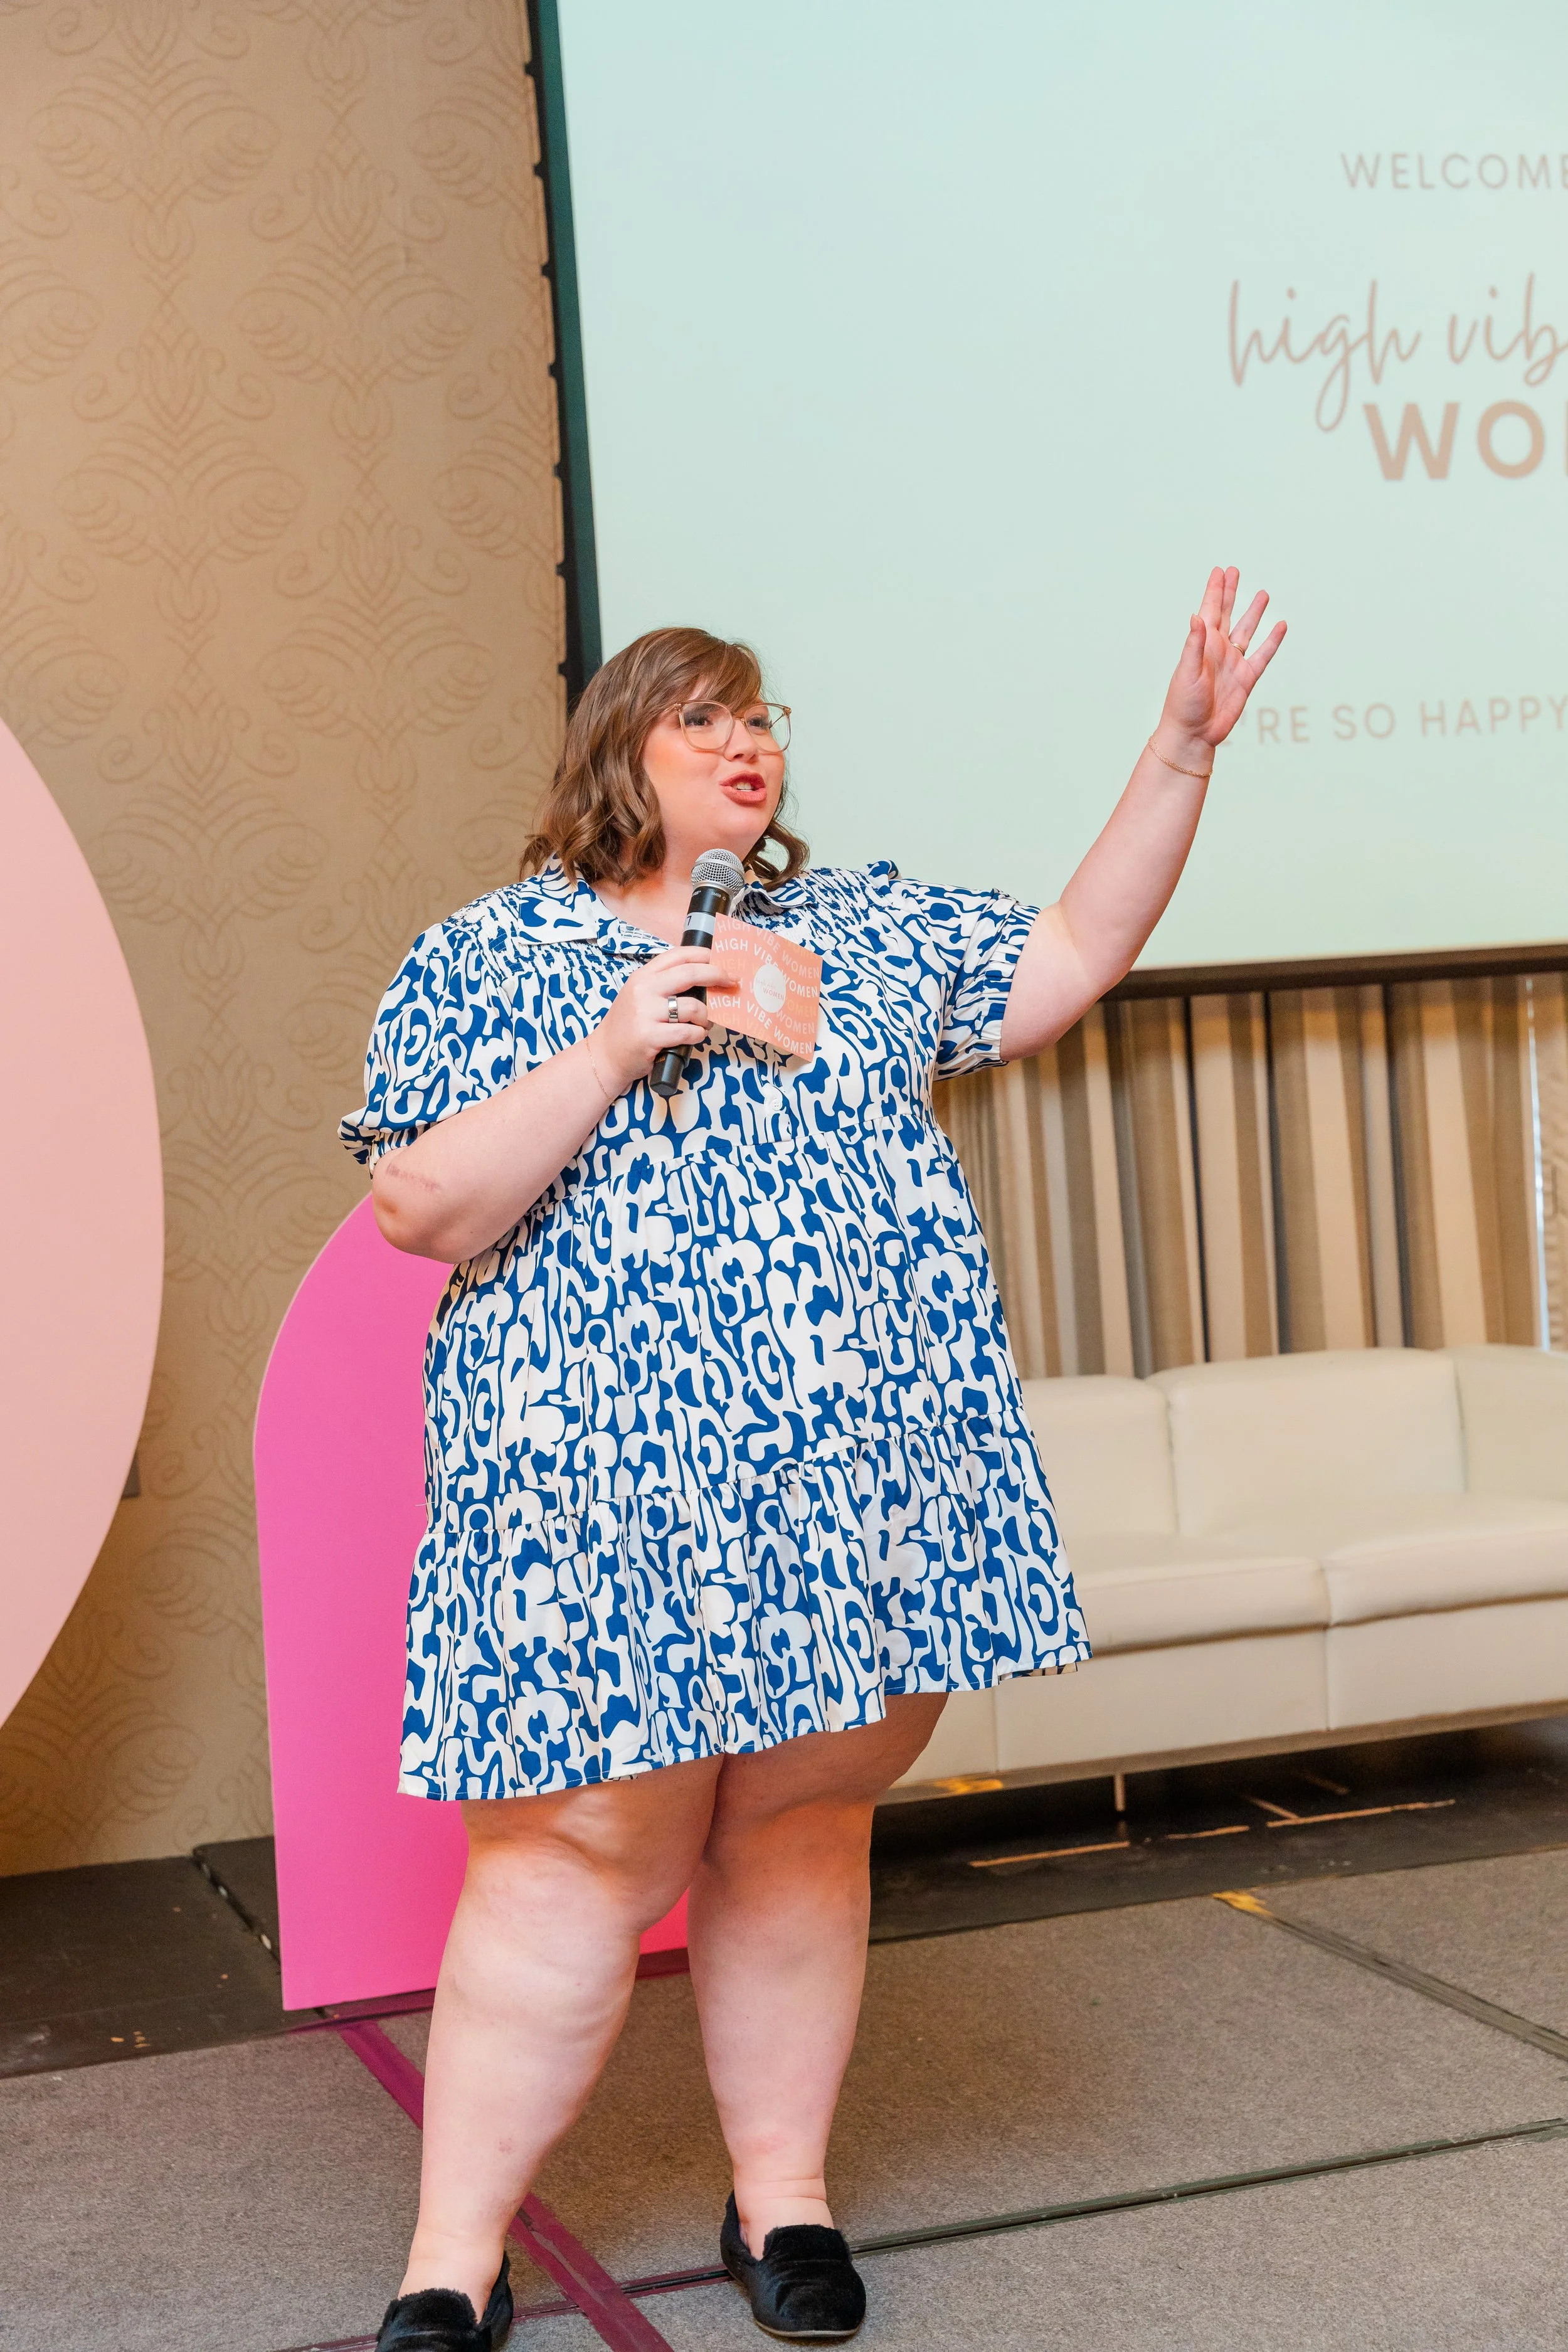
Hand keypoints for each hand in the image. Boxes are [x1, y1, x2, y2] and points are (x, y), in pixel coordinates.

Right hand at [591, 945, 729, 1092]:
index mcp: (643, 976)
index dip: (704, 955)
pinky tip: (695, 1037)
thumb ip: (664, 985)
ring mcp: (646, 1013)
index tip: (722, 961)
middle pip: (691, 973)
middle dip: (718, 976)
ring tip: (703, 1024)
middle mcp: (643, 990)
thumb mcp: (640, 996)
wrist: (605, 1055)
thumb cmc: (628, 1026)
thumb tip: (704, 977)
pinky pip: (688, 1032)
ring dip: (706, 1017)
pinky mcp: (650, 1036)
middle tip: (733, 982)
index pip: (678, 955)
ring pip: (693, 1007)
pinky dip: (698, 1035)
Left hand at [1155, 565, 1285, 762]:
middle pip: (1226, 613)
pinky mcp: (1246, 678)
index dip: (1214, 590)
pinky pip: (1263, 655)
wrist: (1195, 734)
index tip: (1219, 570)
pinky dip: (1272, 641)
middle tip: (1235, 571)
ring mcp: (1233, 663)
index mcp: (1202, 645)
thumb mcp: (1187, 672)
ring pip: (1246, 630)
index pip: (1209, 610)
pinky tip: (1280, 625)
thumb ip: (1194, 644)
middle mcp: (1218, 650)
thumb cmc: (1183, 705)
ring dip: (1253, 612)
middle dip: (1230, 592)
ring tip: (1262, 593)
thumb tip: (1196, 615)